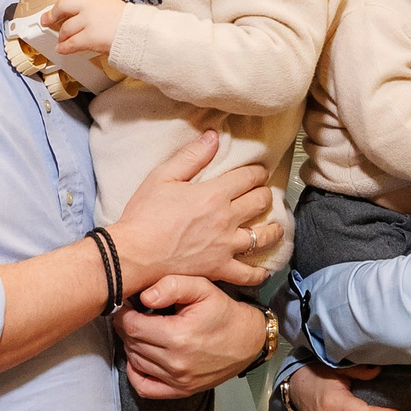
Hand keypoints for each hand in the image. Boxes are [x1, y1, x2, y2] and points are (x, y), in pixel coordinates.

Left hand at [52, 0, 126, 57]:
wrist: (139, 33)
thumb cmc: (130, 22)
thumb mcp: (112, 6)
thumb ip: (98, 7)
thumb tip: (86, 15)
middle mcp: (89, 5)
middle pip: (62, 5)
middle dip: (52, 14)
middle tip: (47, 19)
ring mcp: (88, 21)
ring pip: (65, 27)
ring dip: (61, 36)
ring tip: (61, 40)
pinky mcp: (89, 37)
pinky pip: (70, 43)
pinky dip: (64, 47)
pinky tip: (62, 49)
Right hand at [112, 130, 273, 290]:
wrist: (134, 254)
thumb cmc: (144, 214)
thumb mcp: (163, 177)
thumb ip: (191, 156)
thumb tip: (213, 137)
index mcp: (214, 194)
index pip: (248, 177)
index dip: (257, 172)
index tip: (259, 172)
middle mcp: (226, 219)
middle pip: (260, 203)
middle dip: (265, 195)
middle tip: (264, 194)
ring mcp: (225, 246)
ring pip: (262, 237)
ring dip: (273, 230)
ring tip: (276, 227)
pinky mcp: (219, 269)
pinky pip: (247, 274)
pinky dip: (259, 273)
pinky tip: (264, 270)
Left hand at [117, 277, 271, 398]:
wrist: (249, 340)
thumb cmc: (225, 312)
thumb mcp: (203, 288)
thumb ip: (172, 286)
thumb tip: (145, 297)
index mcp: (178, 336)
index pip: (132, 326)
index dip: (124, 314)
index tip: (128, 306)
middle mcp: (176, 362)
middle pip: (132, 344)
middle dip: (127, 328)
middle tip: (133, 315)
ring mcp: (178, 380)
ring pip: (136, 362)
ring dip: (132, 346)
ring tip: (141, 332)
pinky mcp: (182, 390)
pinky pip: (145, 388)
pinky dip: (136, 374)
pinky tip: (140, 359)